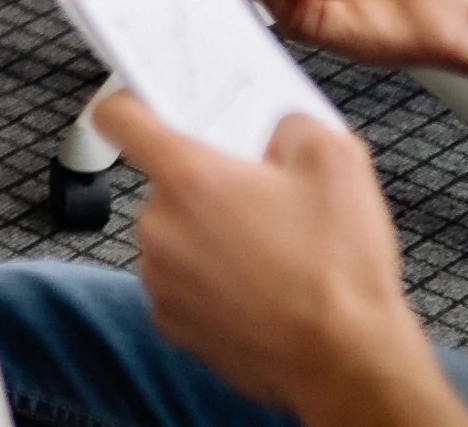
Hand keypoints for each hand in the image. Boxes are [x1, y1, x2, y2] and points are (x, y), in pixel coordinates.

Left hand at [101, 96, 467, 426]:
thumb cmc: (339, 271)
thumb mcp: (336, 158)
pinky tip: (260, 290)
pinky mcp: (174, 324)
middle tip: (260, 200)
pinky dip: (212, 283)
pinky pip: (183, 284)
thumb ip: (290, 122)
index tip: (147, 104)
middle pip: (164, 185)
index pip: (119, 117)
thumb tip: (276, 128)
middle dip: (207, 186)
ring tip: (271, 254)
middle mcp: (160, 228)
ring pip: (176, 237)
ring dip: (210, 238)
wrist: (349, 364)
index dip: (133, 102)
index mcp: (188, 178)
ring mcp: (161, 281)